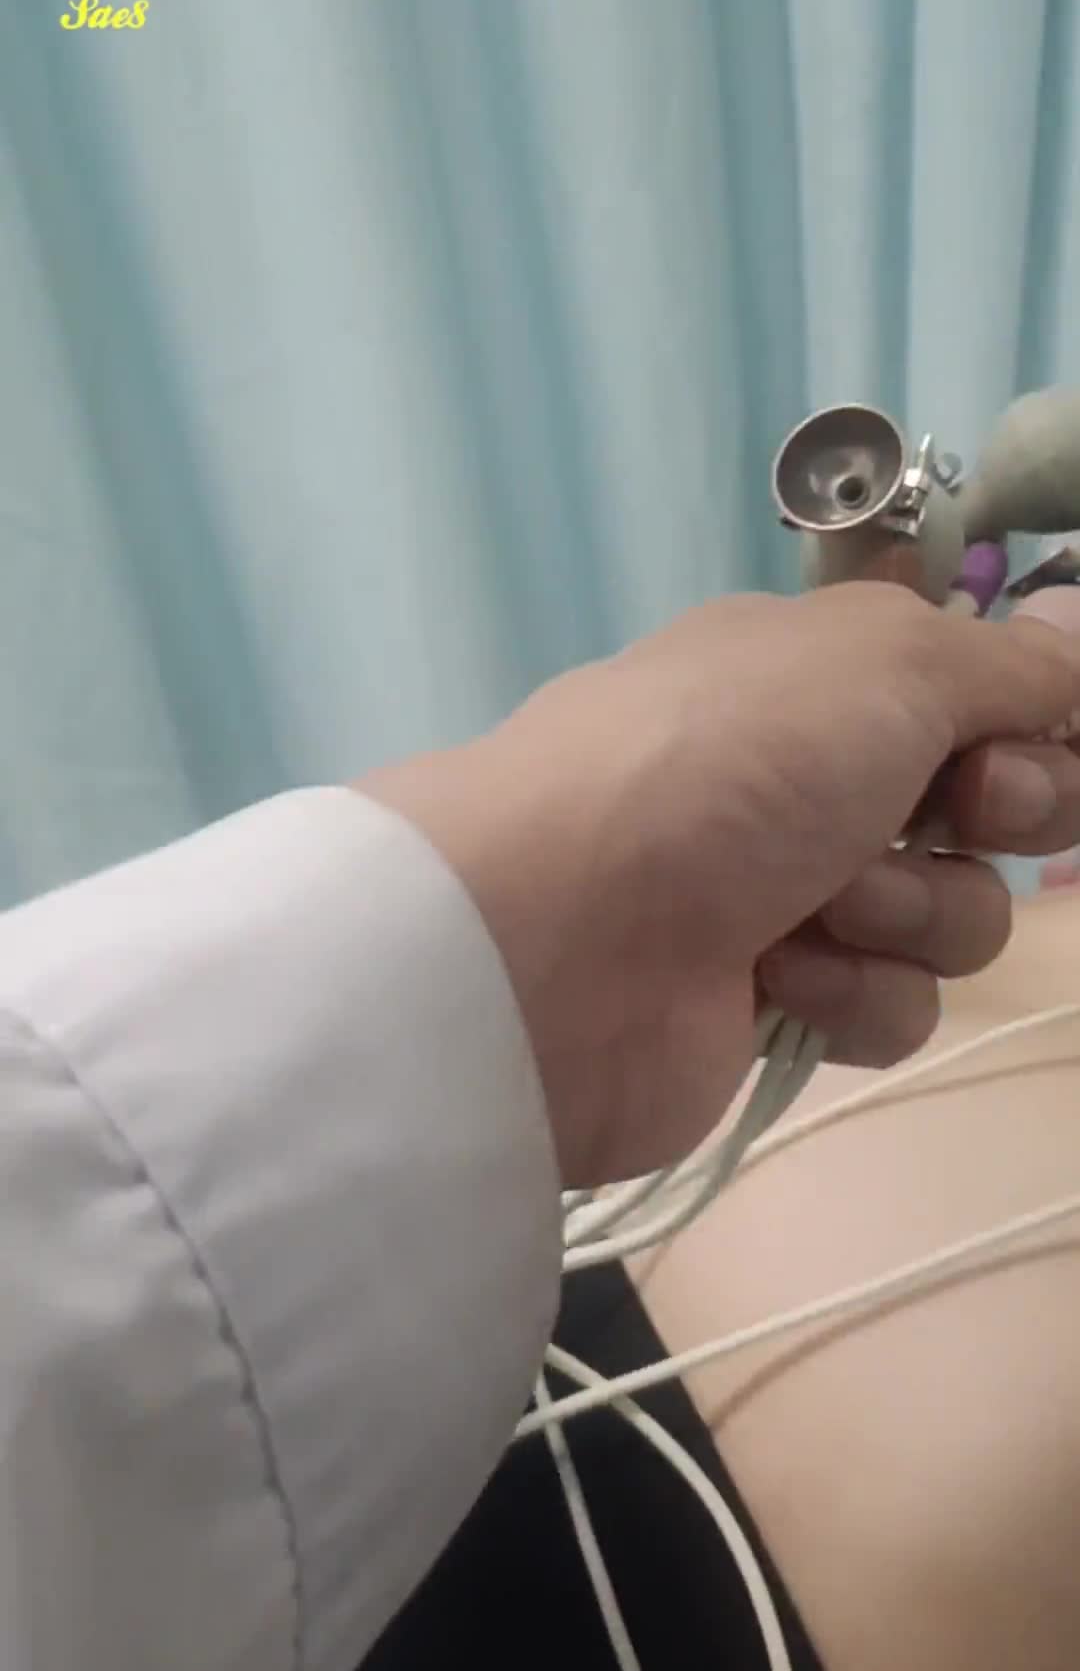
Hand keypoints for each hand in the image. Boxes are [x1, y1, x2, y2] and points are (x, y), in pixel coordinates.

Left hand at [361, 581, 1079, 1187]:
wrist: (559, 936)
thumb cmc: (728, 766)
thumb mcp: (888, 666)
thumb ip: (1007, 663)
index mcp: (828, 673)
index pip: (986, 696)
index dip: (1030, 729)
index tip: (1014, 744)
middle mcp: (813, 774)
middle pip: (992, 808)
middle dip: (997, 817)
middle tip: (945, 816)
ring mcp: (791, 894)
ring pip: (953, 918)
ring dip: (907, 914)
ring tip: (812, 908)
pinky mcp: (774, 1006)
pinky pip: (892, 1007)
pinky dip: (848, 992)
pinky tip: (773, 979)